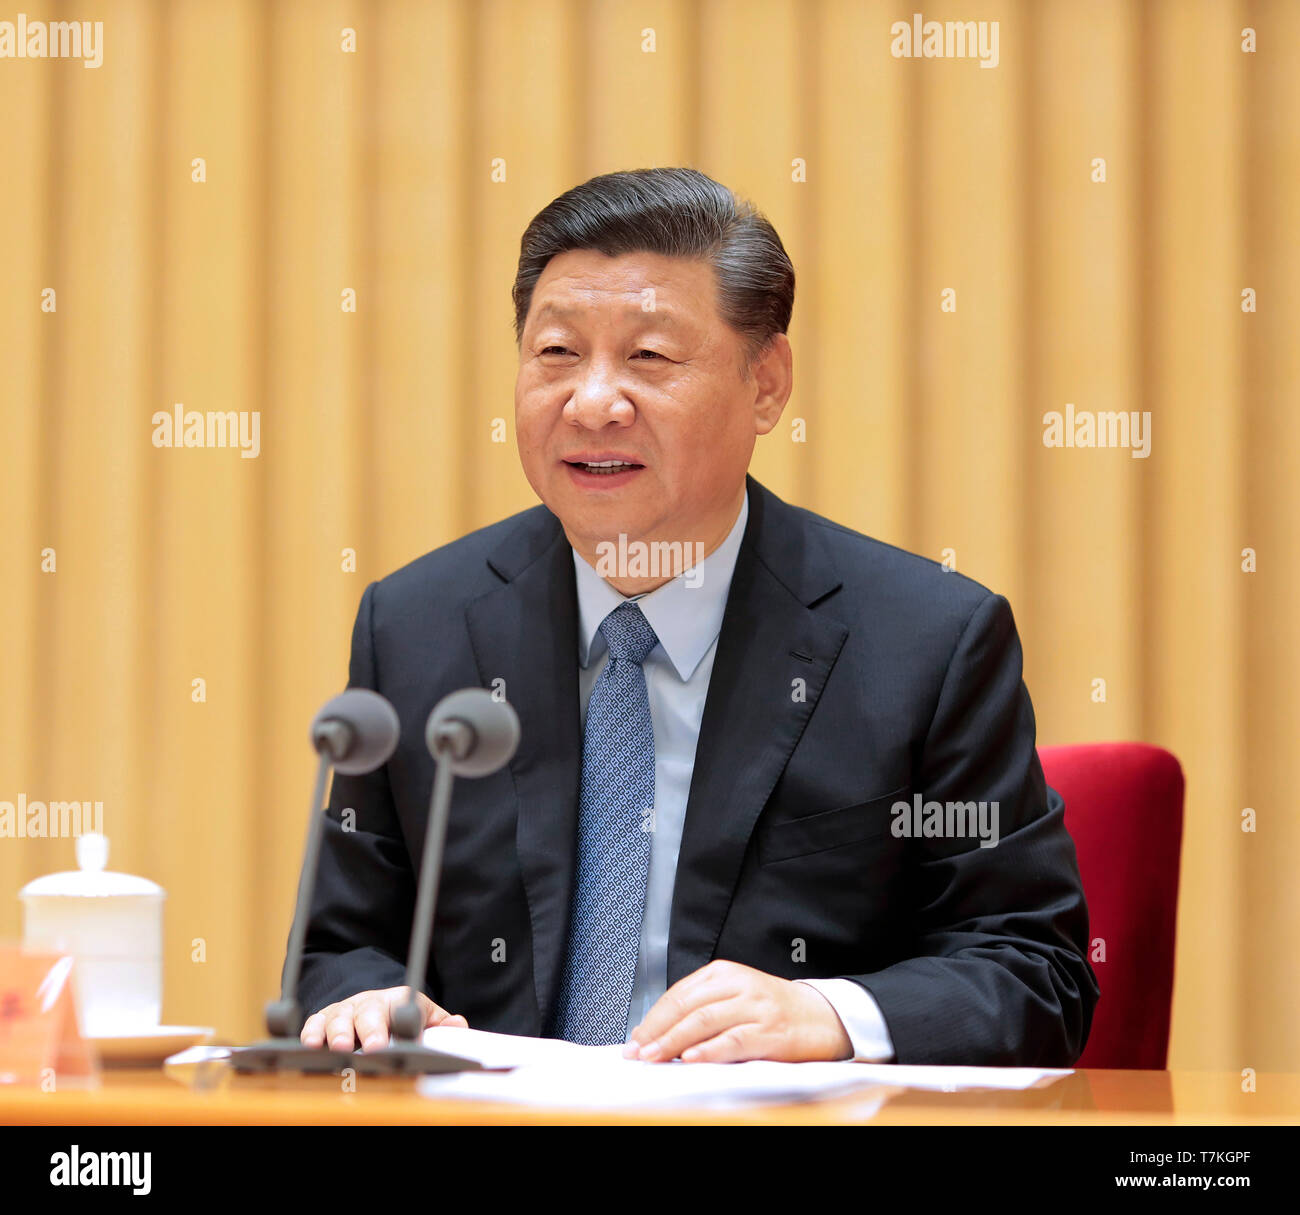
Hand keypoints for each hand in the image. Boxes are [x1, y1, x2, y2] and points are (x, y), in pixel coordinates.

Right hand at [299, 987, 467, 1051]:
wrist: (368, 1003)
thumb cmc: (398, 1015)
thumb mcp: (423, 1015)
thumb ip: (439, 1022)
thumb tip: (460, 1025)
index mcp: (398, 1000)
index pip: (405, 1009)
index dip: (407, 1023)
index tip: (410, 1039)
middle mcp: (369, 1003)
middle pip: (370, 1012)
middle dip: (371, 1030)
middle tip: (375, 1047)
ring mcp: (344, 1010)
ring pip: (339, 1017)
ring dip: (338, 1033)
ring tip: (339, 1048)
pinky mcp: (322, 1019)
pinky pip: (314, 1023)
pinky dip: (311, 1032)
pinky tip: (309, 1045)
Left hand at [623, 960, 853, 1062]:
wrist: (823, 1016)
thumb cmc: (773, 1009)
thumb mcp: (734, 996)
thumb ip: (701, 1008)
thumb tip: (656, 1033)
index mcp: (724, 973)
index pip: (678, 994)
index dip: (653, 1018)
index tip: (635, 1039)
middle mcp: (738, 984)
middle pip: (687, 1006)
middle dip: (657, 1031)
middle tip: (637, 1052)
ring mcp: (755, 1007)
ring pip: (704, 1021)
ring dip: (674, 1041)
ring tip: (655, 1057)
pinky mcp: (770, 1031)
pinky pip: (734, 1040)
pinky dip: (709, 1050)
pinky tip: (692, 1058)